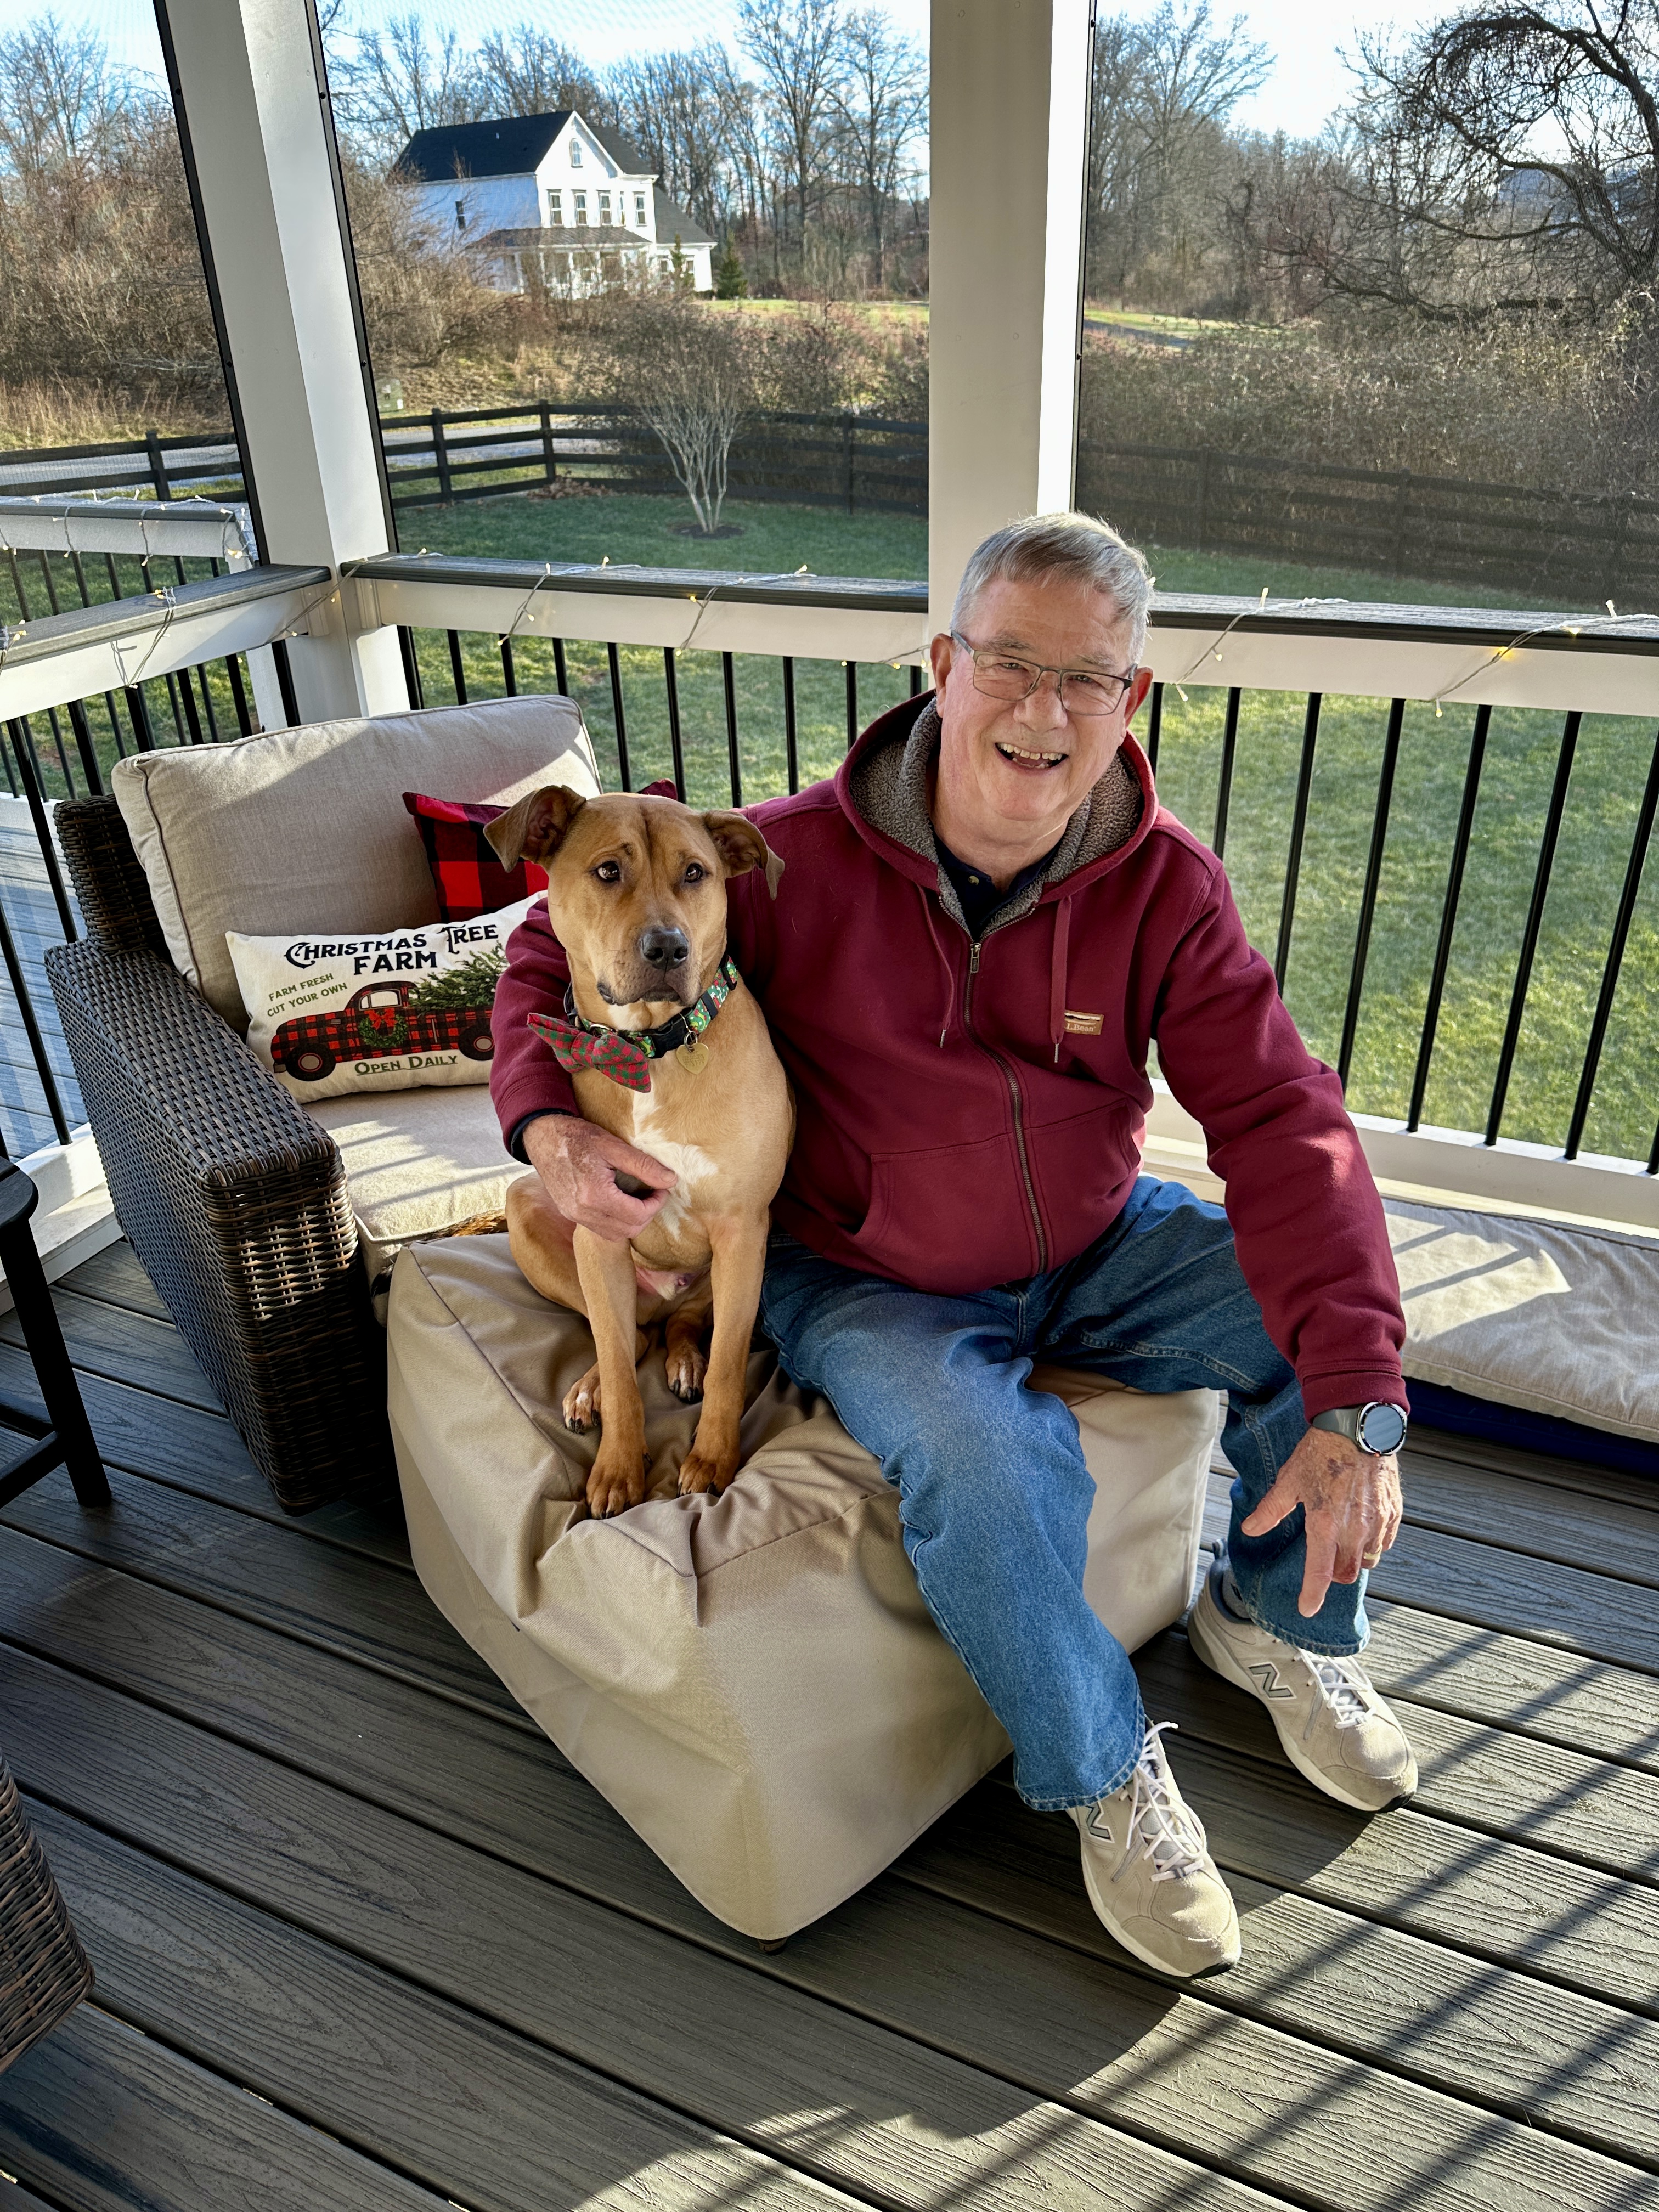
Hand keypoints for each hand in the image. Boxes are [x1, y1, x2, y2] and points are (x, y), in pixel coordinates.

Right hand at [522, 1114, 676, 1242]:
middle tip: (653, 1193)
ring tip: (638, 1198)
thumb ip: (643, 1166)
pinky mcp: (570, 1214)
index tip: (662, 1188)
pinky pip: (600, 1229)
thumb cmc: (576, 1137)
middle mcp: (582, 1212)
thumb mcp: (613, 1146)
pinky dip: (616, 1221)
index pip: (637, 1215)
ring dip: (632, 1220)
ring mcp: (574, 1216)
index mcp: (594, 1195)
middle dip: (647, 1214)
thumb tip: (670, 1180)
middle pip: (628, 1230)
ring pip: (615, 1235)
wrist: (542, 1137)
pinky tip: (620, 1201)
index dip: (656, 1204)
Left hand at [1241, 1426, 1402, 1618]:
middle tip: (1324, 1561)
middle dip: (1334, 1575)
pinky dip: (1373, 1544)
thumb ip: (1270, 1510)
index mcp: (1324, 1525)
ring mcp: (1377, 1523)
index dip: (1312, 1596)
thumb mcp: (1288, 1480)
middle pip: (1347, 1574)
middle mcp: (1353, 1530)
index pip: (1319, 1574)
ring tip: (1343, 1541)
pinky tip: (1362, 1529)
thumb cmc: (1320, 1452)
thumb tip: (1250, 1529)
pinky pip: (1384, 1544)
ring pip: (1368, 1561)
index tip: (1307, 1609)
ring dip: (1354, 1559)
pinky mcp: (1394, 1513)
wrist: (1358, 1427)